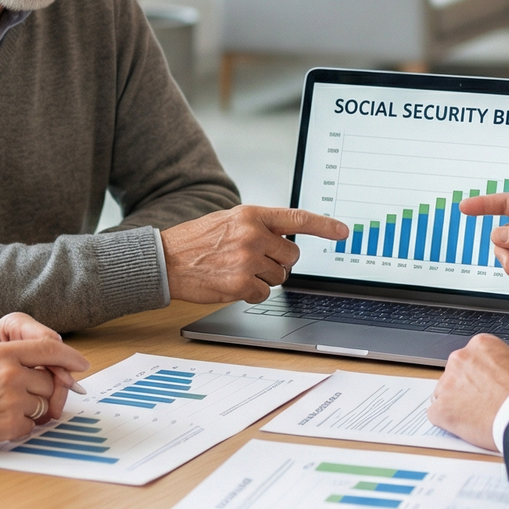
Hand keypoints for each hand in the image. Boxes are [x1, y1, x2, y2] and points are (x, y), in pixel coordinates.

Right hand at [0, 330, 89, 451]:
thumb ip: (14, 360)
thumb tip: (48, 368)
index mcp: (3, 352)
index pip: (49, 348)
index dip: (70, 356)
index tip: (81, 364)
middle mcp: (11, 373)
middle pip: (50, 381)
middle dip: (42, 391)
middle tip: (21, 397)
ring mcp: (13, 400)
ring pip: (43, 405)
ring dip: (30, 410)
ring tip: (3, 409)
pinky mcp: (11, 425)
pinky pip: (32, 426)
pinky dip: (20, 427)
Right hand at [161, 206, 349, 303]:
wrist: (165, 260)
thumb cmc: (196, 241)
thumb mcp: (228, 221)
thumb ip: (257, 226)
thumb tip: (286, 240)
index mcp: (250, 215)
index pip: (296, 218)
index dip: (324, 226)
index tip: (343, 232)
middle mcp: (252, 235)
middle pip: (291, 255)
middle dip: (279, 262)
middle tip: (254, 260)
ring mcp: (247, 260)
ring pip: (279, 277)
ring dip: (263, 278)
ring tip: (236, 269)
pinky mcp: (240, 284)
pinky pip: (263, 294)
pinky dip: (251, 293)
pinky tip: (231, 283)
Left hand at [426, 335, 508, 452]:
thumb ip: (502, 367)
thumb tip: (504, 378)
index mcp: (480, 345)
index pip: (470, 359)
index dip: (478, 377)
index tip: (487, 388)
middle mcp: (460, 359)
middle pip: (455, 375)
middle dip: (465, 389)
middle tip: (483, 404)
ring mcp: (447, 383)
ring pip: (444, 394)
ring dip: (456, 405)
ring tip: (478, 418)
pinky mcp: (441, 408)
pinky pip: (437, 414)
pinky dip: (448, 422)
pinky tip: (465, 427)